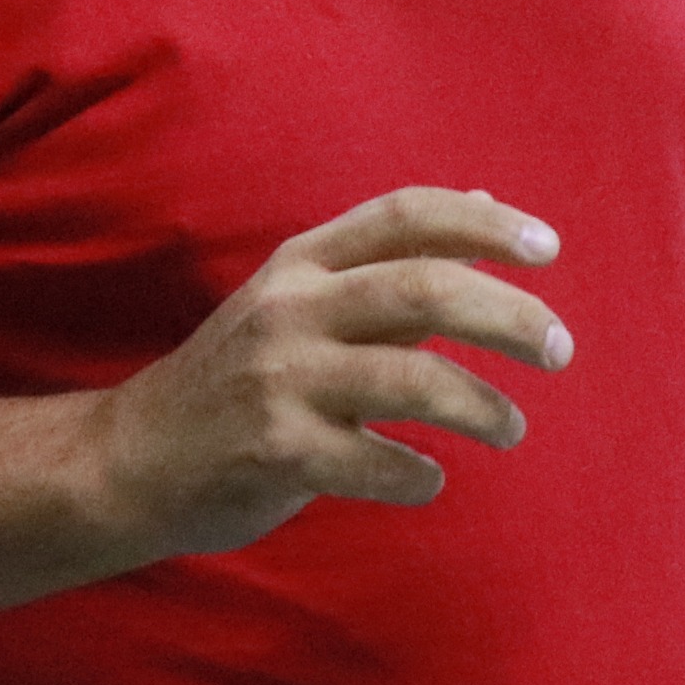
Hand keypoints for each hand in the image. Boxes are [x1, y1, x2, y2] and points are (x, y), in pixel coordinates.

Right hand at [88, 189, 570, 560]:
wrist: (125, 460)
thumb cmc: (239, 377)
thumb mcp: (302, 299)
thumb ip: (391, 262)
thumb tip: (489, 204)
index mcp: (303, 263)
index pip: (405, 215)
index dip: (483, 224)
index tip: (548, 249)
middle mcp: (290, 309)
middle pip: (423, 289)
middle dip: (508, 315)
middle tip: (560, 348)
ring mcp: (278, 380)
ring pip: (411, 379)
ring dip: (481, 406)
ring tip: (513, 428)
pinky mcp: (272, 451)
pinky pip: (373, 462)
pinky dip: (417, 474)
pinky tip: (432, 481)